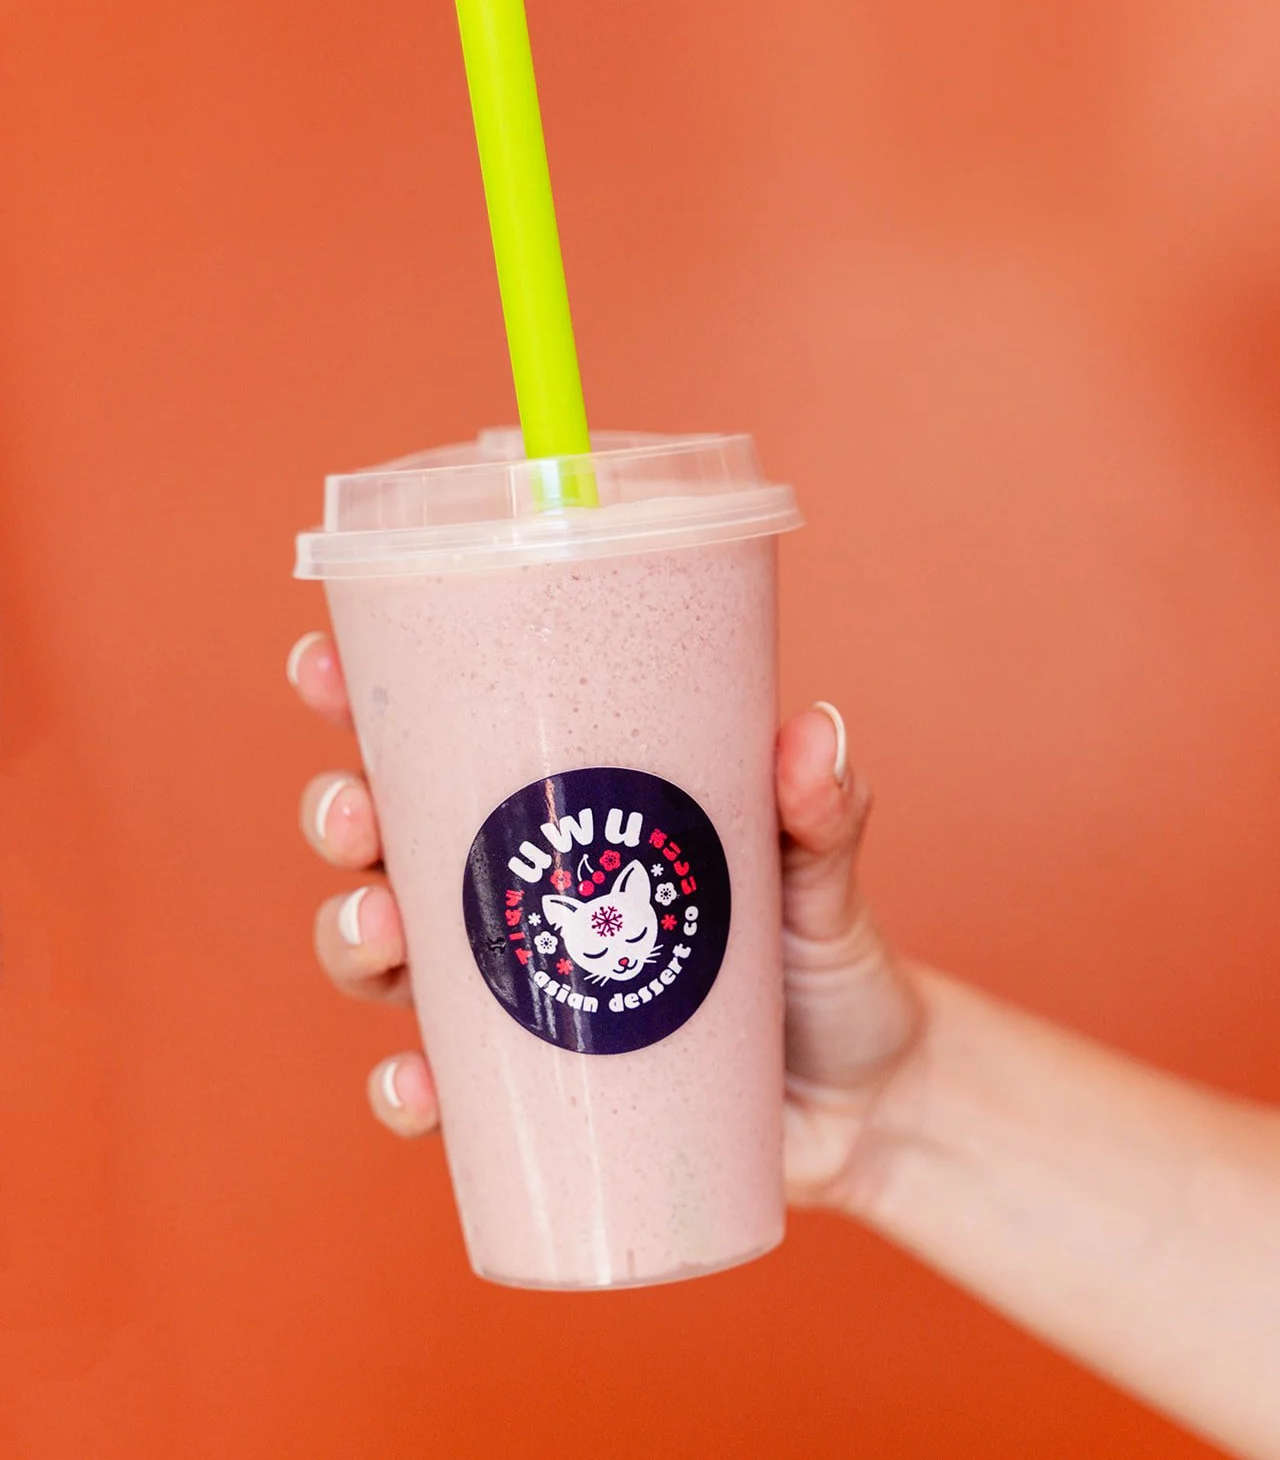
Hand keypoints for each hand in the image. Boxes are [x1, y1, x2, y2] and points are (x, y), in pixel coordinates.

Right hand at [289, 632, 922, 1210]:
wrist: (862, 1107)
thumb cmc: (823, 961)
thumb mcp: (818, 876)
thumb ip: (820, 811)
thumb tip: (814, 734)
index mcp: (563, 817)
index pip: (445, 746)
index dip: (363, 704)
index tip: (320, 668)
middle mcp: (517, 899)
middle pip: (386, 844)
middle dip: (343, 818)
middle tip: (356, 813)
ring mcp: (515, 998)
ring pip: (386, 958)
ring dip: (353, 938)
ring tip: (384, 929)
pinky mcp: (529, 1093)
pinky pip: (438, 1091)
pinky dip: (408, 1088)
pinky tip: (419, 1086)